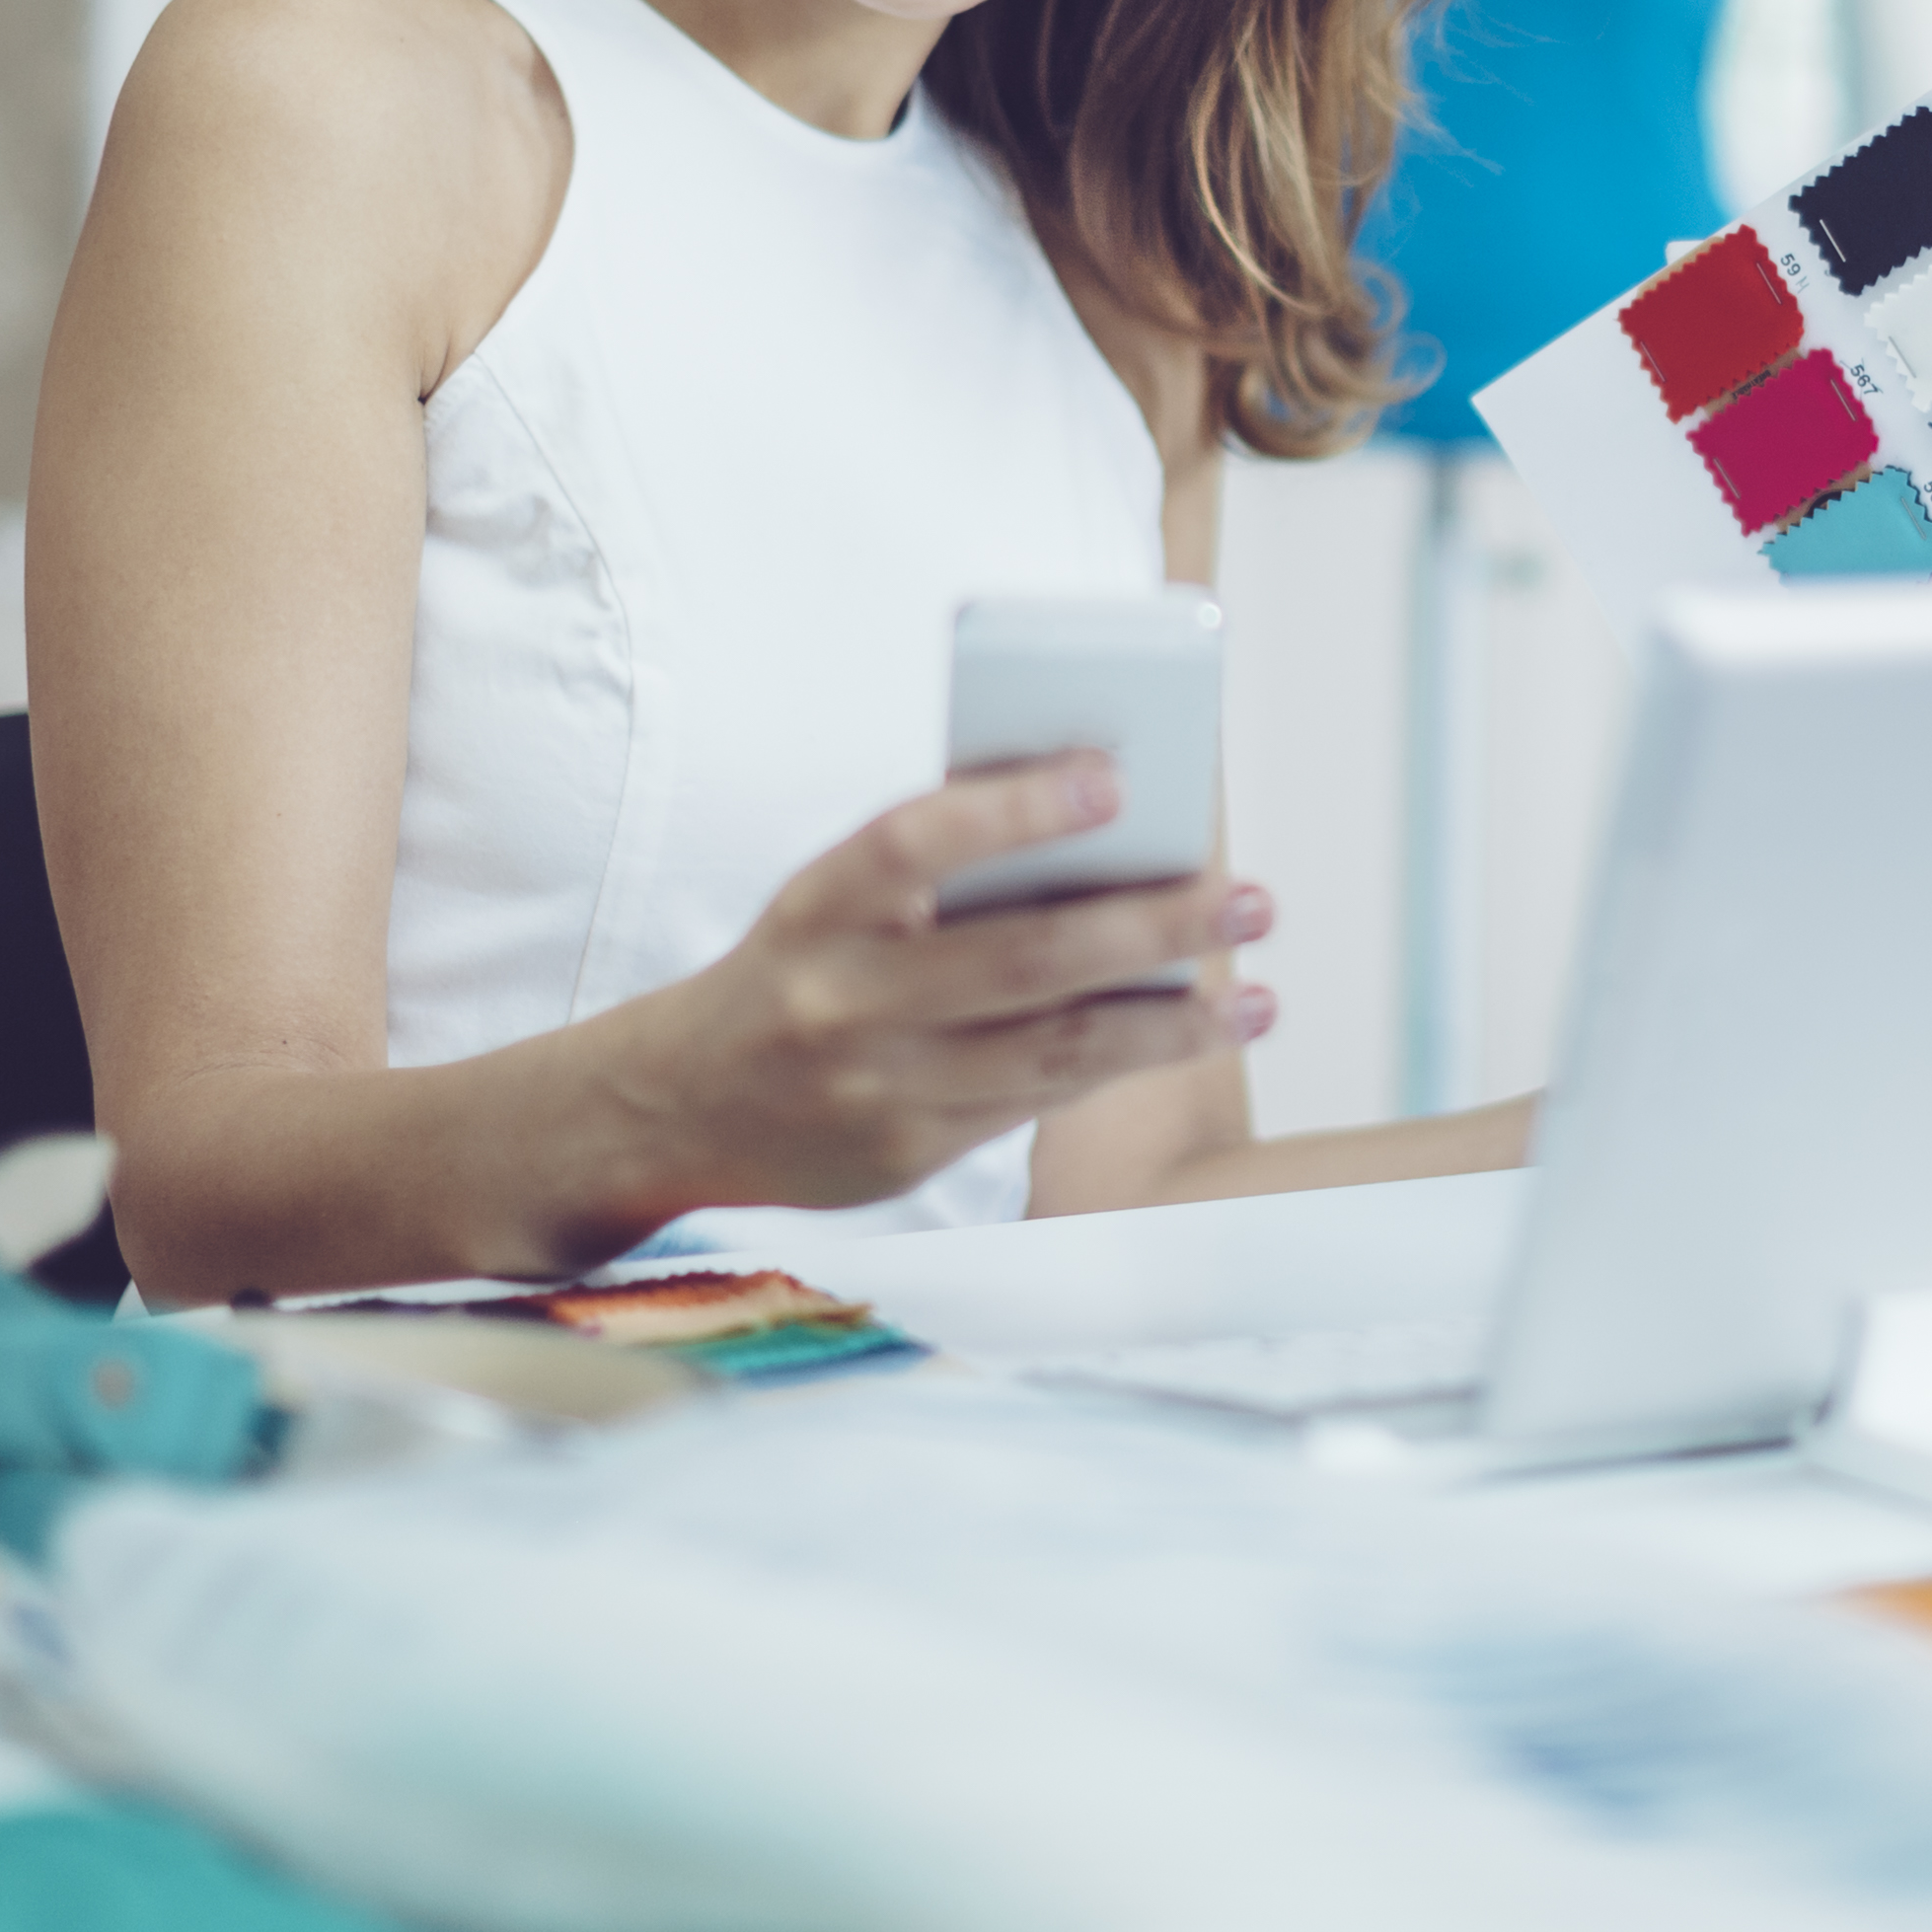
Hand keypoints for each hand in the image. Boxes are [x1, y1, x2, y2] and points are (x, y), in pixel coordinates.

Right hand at [620, 753, 1273, 1212]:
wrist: (672, 1109)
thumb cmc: (796, 968)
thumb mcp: (833, 900)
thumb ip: (942, 865)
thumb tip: (1102, 807)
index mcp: (818, 906)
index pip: (915, 840)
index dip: (1014, 807)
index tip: (1115, 778)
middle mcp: (842, 999)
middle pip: (1021, 958)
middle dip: (1151, 927)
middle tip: (1248, 897)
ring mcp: (877, 1087)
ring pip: (1052, 1050)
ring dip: (1173, 1021)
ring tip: (1259, 994)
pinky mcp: (909, 1154)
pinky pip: (1039, 1098)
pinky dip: (1125, 1061)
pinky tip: (1195, 1032)